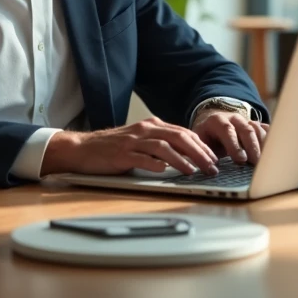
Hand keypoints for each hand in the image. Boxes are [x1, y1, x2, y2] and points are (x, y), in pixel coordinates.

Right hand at [41, 117, 219, 176]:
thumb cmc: (113, 148)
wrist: (84, 148)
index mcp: (152, 125)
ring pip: (164, 146)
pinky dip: (155, 164)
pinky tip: (165, 171)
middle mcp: (145, 130)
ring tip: (194, 171)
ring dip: (182, 159)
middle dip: (198, 152)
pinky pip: (142, 157)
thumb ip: (160, 145)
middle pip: (178, 137)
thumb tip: (186, 156)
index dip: (201, 145)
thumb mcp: (141, 141)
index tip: (214, 158)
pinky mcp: (121, 154)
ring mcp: (133, 141)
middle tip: (211, 166)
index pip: (183, 132)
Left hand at [191, 109, 269, 165]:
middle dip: (252, 147)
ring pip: (258, 130)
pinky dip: (272, 139)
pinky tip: (275, 151)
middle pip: (247, 130)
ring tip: (266, 162)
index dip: (234, 145)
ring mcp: (247, 121)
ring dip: (263, 146)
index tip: (241, 160)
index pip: (227, 130)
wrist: (213, 123)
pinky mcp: (256, 126)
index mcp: (217, 121)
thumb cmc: (206, 137)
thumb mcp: (199, 142)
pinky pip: (266, 130)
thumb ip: (203, 152)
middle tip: (256, 163)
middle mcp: (234, 119)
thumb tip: (207, 168)